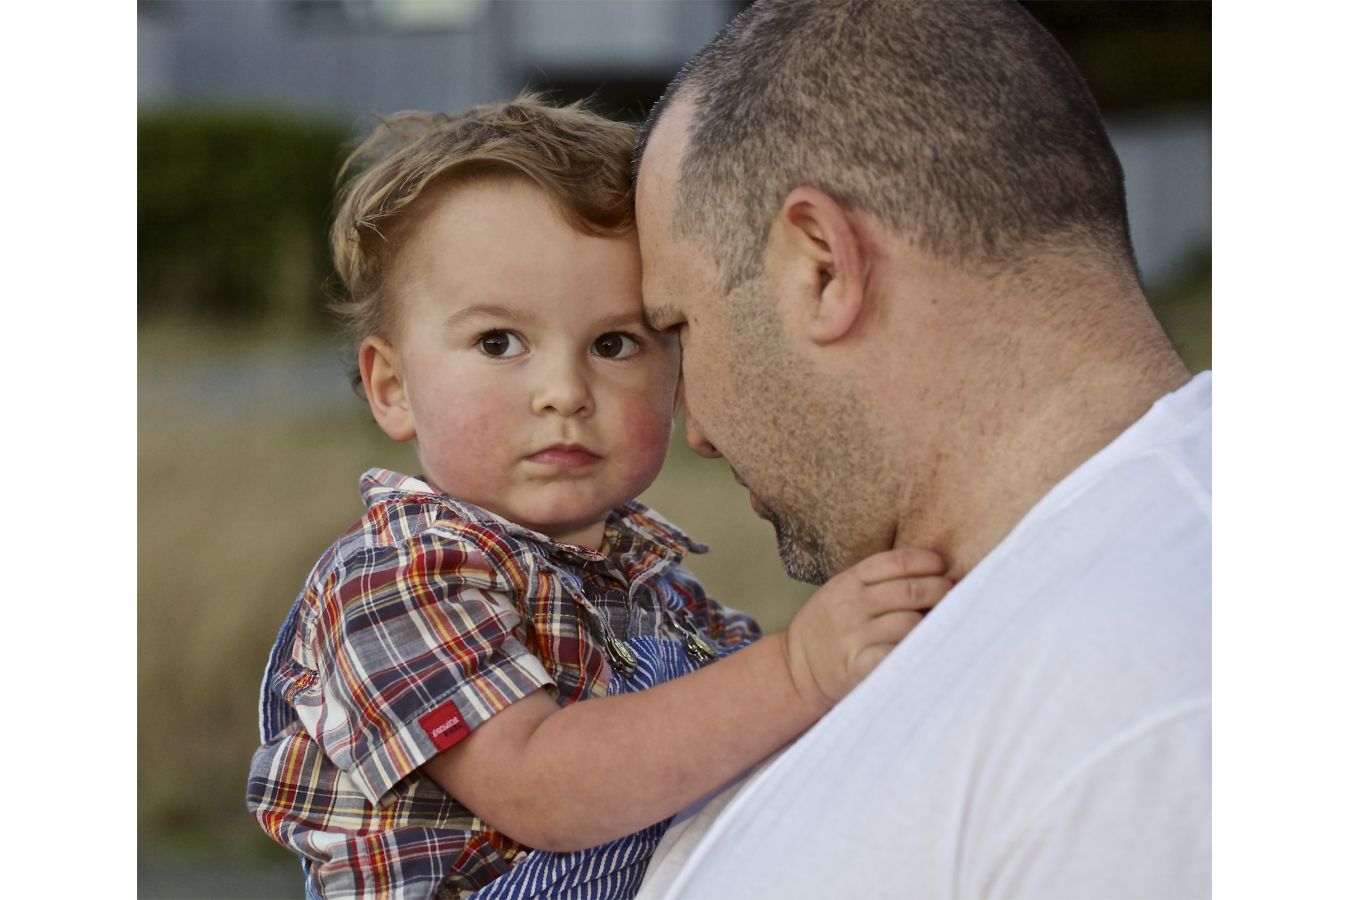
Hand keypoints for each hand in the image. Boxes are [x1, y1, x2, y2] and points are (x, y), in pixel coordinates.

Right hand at [783, 547, 950, 713]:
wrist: (797, 668)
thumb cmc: (830, 626)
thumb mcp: (843, 590)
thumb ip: (877, 581)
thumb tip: (934, 572)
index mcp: (849, 581)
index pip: (897, 561)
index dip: (928, 561)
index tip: (944, 568)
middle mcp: (851, 605)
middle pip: (911, 591)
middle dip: (941, 590)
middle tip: (955, 596)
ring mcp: (854, 636)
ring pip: (910, 623)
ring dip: (933, 624)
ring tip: (943, 624)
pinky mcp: (857, 666)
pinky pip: (897, 654)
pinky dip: (915, 651)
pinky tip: (926, 648)